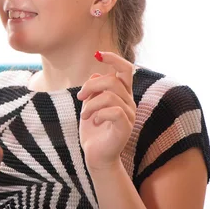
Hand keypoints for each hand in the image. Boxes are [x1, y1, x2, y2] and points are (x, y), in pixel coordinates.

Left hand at [77, 51, 136, 172]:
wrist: (95, 154)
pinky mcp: (126, 126)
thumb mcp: (90, 103)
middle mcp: (129, 101)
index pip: (126, 69)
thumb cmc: (93, 128)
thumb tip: (99, 72)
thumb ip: (95, 88)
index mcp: (122, 93)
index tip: (97, 54)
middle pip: (112, 80)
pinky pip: (113, 111)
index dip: (113, 58)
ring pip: (109, 95)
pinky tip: (94, 121)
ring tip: (85, 115)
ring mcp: (129, 114)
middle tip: (80, 97)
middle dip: (91, 85)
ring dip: (91, 104)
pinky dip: (98, 114)